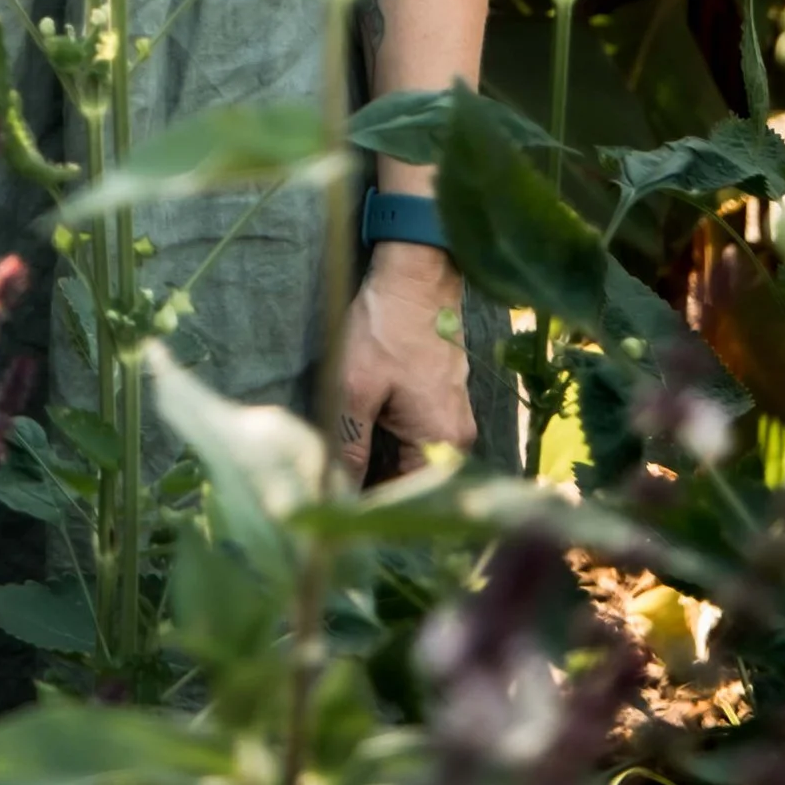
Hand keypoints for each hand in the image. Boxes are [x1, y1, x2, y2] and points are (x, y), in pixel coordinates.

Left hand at [335, 243, 473, 483]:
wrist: (416, 276)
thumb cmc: (386, 327)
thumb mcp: (356, 387)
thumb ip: (349, 446)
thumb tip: (338, 494)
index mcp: (440, 440)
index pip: (406, 496)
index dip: (369, 505)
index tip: (334, 507)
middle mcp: (457, 438)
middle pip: (411, 481)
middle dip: (372, 485)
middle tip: (328, 486)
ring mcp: (454, 419)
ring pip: (411, 459)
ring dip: (379, 462)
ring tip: (340, 464)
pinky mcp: (445, 402)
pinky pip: (417, 438)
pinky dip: (390, 442)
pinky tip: (361, 437)